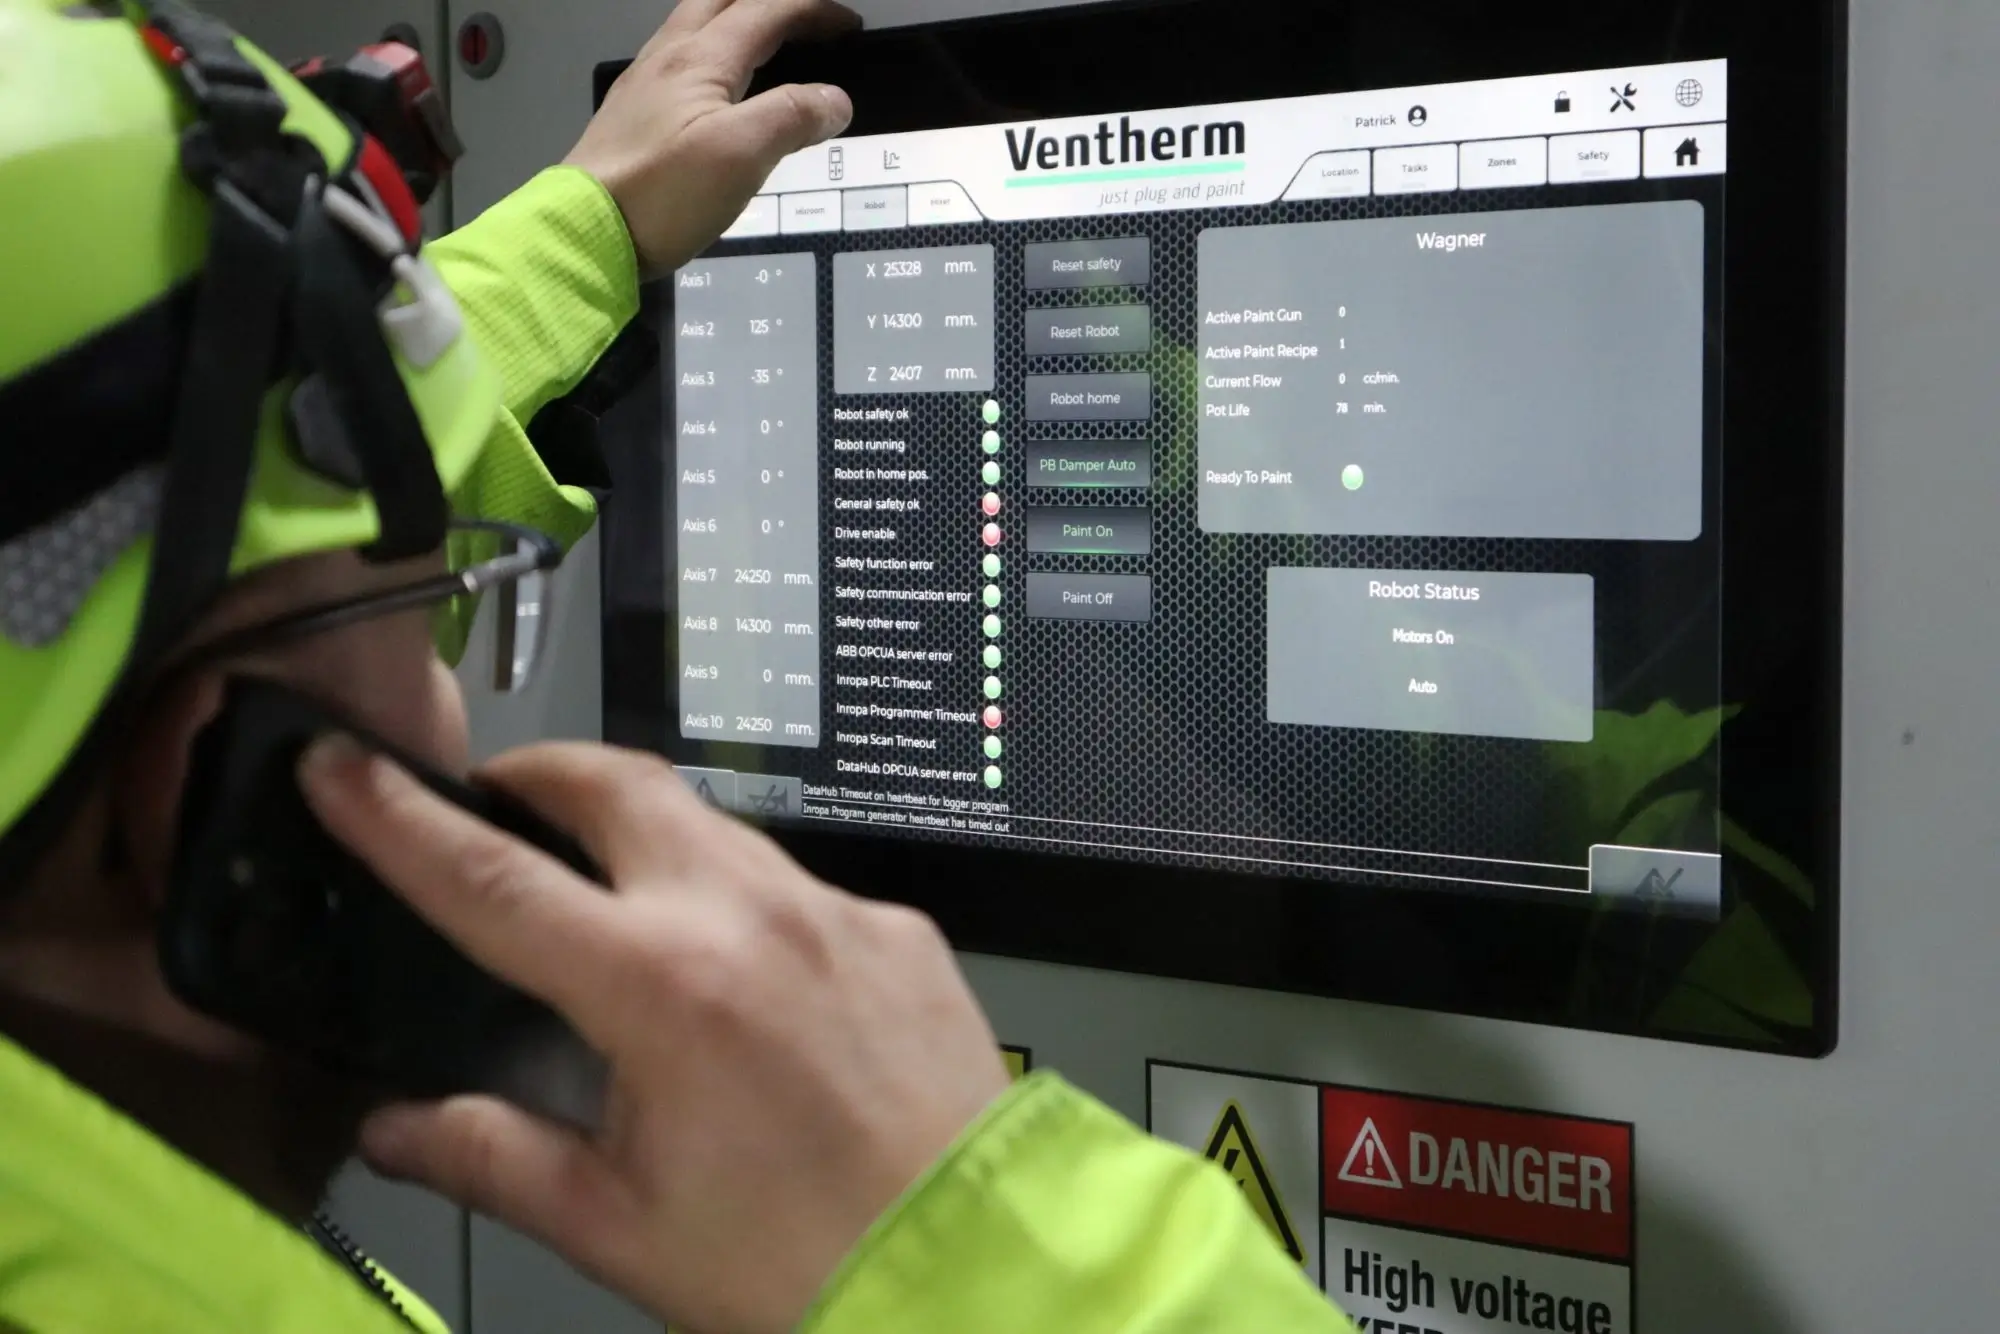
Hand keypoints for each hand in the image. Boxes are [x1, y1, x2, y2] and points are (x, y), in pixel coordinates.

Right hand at [300, 740, 1009, 1333]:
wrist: (971, 1265)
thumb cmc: (801, 1261)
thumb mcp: (619, 1226)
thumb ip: (494, 1158)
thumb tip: (399, 1128)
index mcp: (660, 988)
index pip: (493, 876)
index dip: (398, 817)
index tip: (342, 768)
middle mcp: (750, 916)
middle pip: (614, 783)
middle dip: (535, 771)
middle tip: (489, 799)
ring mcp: (835, 910)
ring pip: (711, 820)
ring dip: (641, 829)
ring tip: (605, 885)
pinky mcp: (898, 929)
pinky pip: (797, 881)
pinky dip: (740, 897)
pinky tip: (735, 966)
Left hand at [566, 0, 859, 273]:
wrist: (586, 232)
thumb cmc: (661, 193)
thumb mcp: (741, 154)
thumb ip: (793, 117)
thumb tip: (834, 100)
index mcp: (700, 57)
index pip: (767, 10)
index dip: (813, 10)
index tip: (849, 24)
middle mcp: (668, 57)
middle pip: (723, 0)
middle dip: (772, 1)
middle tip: (809, 20)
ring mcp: (645, 84)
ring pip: (697, 24)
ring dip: (740, 18)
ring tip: (772, 39)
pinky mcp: (634, 115)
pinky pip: (681, 59)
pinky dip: (716, 52)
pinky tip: (721, 84)